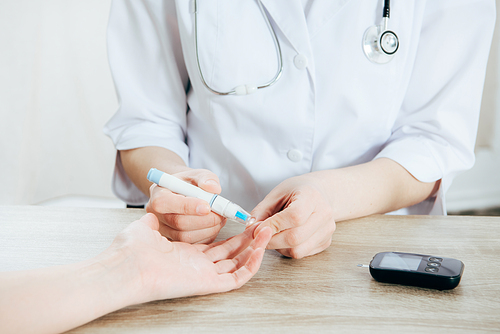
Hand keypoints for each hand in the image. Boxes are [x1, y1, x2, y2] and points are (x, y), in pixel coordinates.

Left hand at [107, 213, 272, 302]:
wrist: (123, 266)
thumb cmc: (130, 249)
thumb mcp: (145, 228)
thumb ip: (153, 222)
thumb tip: (153, 216)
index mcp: (186, 255)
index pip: (216, 248)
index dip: (232, 237)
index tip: (242, 223)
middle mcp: (197, 266)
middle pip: (231, 255)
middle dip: (248, 240)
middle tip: (262, 226)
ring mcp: (204, 275)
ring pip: (238, 265)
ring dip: (255, 249)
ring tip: (266, 232)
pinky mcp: (208, 284)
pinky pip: (237, 277)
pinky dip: (252, 264)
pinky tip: (260, 247)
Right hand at [146, 169, 224, 243]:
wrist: (183, 193)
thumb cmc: (188, 184)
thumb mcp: (197, 174)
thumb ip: (205, 178)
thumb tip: (213, 188)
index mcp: (158, 194)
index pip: (166, 203)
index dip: (188, 206)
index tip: (207, 206)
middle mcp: (157, 214)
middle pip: (178, 222)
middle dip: (204, 220)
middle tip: (221, 214)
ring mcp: (164, 230)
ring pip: (186, 236)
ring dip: (208, 229)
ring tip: (220, 218)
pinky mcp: (174, 240)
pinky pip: (192, 244)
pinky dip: (207, 236)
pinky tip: (214, 226)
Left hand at [249, 174, 335, 258]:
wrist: (317, 193)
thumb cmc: (296, 191)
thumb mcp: (276, 194)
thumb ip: (262, 211)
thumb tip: (250, 229)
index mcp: (312, 196)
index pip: (294, 216)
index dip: (273, 225)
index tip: (257, 228)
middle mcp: (324, 214)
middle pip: (295, 237)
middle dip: (271, 240)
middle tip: (259, 235)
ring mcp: (327, 230)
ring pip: (298, 250)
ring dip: (279, 247)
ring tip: (274, 235)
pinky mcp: (326, 242)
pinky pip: (302, 253)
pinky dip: (288, 249)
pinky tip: (285, 237)